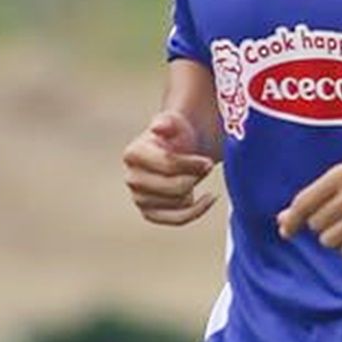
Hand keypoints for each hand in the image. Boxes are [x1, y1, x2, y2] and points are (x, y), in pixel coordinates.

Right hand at [123, 110, 217, 226]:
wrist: (177, 149)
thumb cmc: (176, 134)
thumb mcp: (174, 122)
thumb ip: (168, 122)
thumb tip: (158, 127)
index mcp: (133, 153)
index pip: (167, 164)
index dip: (192, 164)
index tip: (208, 161)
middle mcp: (132, 178)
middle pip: (174, 187)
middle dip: (195, 176)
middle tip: (205, 166)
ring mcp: (139, 197)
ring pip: (178, 202)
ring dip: (194, 189)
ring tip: (196, 174)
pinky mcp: (151, 213)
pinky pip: (175, 220)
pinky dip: (195, 211)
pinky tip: (208, 198)